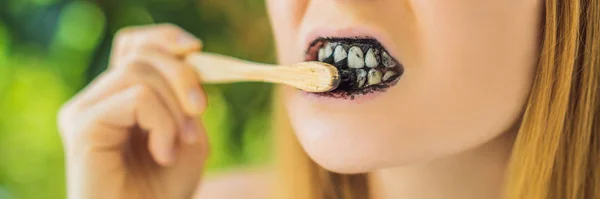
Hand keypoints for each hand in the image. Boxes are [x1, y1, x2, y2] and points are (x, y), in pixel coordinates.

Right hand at [58, 24, 208, 198]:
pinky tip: (163, 153)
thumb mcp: (188, 135)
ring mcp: (84, 110)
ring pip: (139, 73)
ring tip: (178, 146)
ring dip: (175, 109)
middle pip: (141, 54)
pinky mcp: (82, 125)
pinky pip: (137, 97)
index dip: (164, 39)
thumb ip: (187, 98)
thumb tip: (189, 57)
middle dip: (183, 77)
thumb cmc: (164, 189)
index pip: (134, 46)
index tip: (196, 49)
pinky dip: (163, 123)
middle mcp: (97, 99)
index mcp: (119, 97)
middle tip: (200, 112)